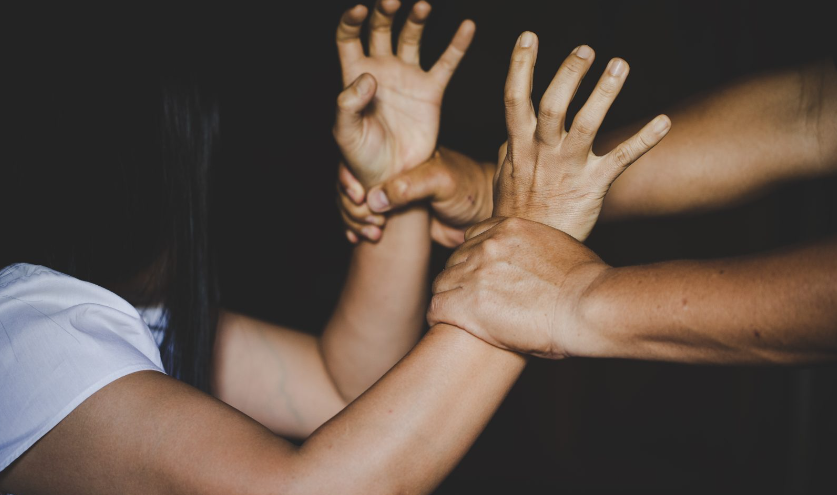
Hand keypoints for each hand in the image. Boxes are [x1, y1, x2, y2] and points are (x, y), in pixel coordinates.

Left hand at [333, 0, 474, 187]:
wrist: (392, 177)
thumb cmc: (361, 156)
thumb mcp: (345, 132)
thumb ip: (348, 103)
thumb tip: (368, 77)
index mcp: (355, 75)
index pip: (349, 38)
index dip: (352, 21)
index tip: (359, 11)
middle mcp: (381, 70)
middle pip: (381, 29)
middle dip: (385, 12)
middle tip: (391, 1)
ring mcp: (408, 77)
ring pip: (411, 37)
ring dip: (416, 20)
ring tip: (422, 7)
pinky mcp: (431, 91)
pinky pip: (446, 63)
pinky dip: (457, 44)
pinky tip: (466, 26)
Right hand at [337, 148, 494, 245]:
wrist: (484, 217)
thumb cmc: (470, 189)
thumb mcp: (442, 180)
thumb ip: (410, 186)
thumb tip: (374, 199)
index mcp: (399, 155)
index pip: (362, 160)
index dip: (351, 178)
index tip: (357, 197)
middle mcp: (391, 174)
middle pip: (354, 184)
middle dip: (350, 204)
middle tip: (367, 221)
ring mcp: (392, 196)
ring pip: (359, 206)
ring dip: (354, 220)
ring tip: (369, 233)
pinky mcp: (396, 218)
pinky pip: (369, 222)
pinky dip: (360, 230)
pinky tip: (360, 239)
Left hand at [427, 217, 608, 357]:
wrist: (587, 306)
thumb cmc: (586, 285)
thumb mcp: (558, 248)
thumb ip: (534, 248)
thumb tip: (532, 262)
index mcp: (509, 228)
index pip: (473, 237)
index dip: (475, 259)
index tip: (480, 277)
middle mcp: (488, 245)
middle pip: (455, 260)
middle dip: (461, 279)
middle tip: (470, 301)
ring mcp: (476, 272)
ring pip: (442, 283)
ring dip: (450, 298)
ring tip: (459, 315)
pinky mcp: (468, 303)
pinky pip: (437, 306)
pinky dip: (439, 315)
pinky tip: (448, 324)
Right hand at [495, 33, 670, 240]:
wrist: (529, 250)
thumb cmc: (517, 211)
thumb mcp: (504, 176)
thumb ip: (510, 148)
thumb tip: (511, 130)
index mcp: (518, 146)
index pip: (515, 99)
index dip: (520, 66)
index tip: (529, 36)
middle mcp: (543, 153)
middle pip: (554, 106)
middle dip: (568, 75)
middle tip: (585, 50)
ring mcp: (569, 168)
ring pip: (587, 125)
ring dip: (604, 94)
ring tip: (619, 65)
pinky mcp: (594, 185)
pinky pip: (622, 159)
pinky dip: (644, 139)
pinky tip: (664, 121)